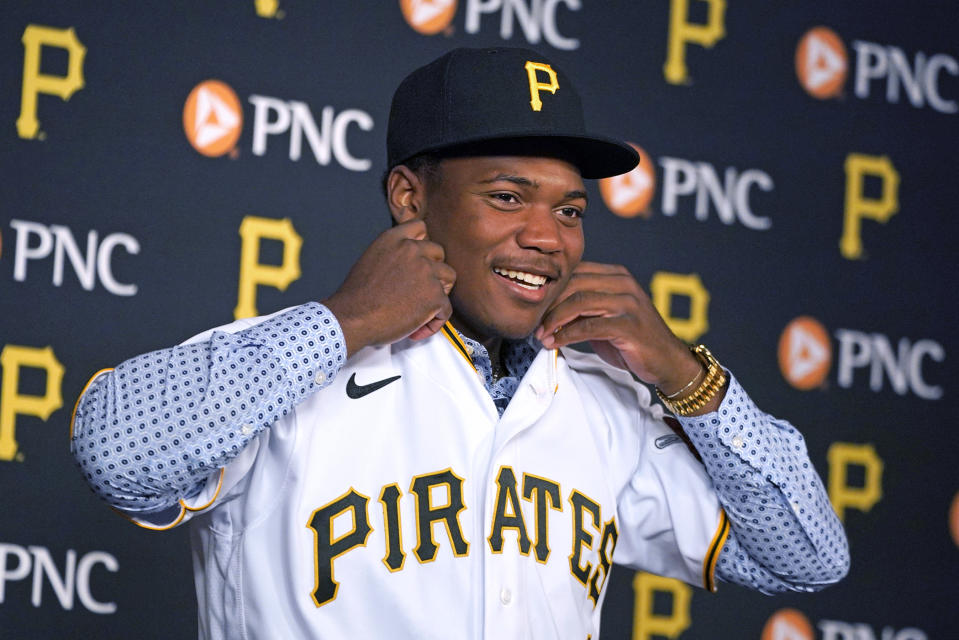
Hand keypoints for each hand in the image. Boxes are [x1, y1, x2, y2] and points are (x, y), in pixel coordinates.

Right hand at [323, 220, 455, 355]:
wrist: (353, 317)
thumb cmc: (357, 297)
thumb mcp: (371, 260)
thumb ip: (393, 255)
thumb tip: (408, 265)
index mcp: (394, 239)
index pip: (420, 228)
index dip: (422, 245)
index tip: (419, 260)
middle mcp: (412, 250)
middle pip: (439, 253)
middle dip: (433, 270)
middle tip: (419, 290)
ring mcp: (426, 272)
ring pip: (449, 277)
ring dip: (439, 292)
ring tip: (421, 309)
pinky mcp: (435, 295)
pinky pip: (446, 309)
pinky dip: (435, 321)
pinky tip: (416, 329)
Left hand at [535, 262, 701, 393]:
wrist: (667, 361)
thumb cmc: (632, 340)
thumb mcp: (604, 317)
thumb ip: (582, 308)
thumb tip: (545, 311)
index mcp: (616, 275)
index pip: (575, 272)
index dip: (551, 289)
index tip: (534, 308)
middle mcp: (623, 283)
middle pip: (573, 284)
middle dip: (549, 305)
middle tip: (534, 324)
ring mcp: (628, 303)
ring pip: (579, 302)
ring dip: (554, 320)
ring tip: (541, 335)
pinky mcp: (629, 325)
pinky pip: (589, 326)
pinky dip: (567, 335)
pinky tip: (555, 343)